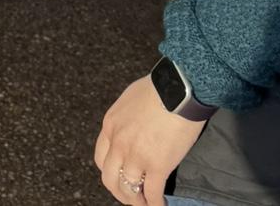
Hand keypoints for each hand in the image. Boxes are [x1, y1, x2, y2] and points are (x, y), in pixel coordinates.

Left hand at [94, 74, 207, 204]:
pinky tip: (161, 205)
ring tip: (146, 202)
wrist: (179, 88)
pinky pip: (152, 193)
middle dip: (120, 191)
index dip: (110, 172)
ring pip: (129, 190)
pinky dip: (155, 204)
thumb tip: (133, 127)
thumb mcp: (130, 98)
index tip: (118, 177)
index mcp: (111, 125)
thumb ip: (126, 118)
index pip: (101, 158)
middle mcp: (119, 143)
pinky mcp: (158, 166)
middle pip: (110, 179)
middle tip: (131, 196)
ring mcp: (137, 156)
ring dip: (137, 200)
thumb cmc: (159, 86)